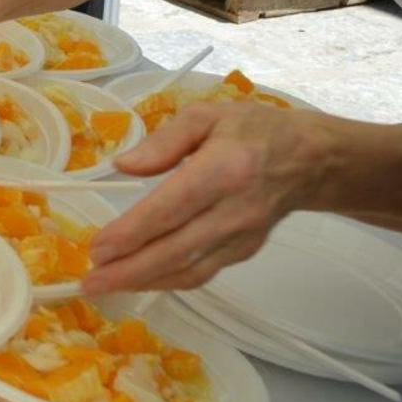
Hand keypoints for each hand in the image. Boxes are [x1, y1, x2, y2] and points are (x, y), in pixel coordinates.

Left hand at [82, 102, 332, 293]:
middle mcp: (233, 210)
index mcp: (222, 170)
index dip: (132, 233)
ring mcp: (242, 237)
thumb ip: (163, 140)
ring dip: (144, 282)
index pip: (171, 208)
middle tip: (90, 282)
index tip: (98, 248)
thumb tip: (123, 165)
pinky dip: (168, 280)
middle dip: (129, 270)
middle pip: (176, 250)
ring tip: (105, 286)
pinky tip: (139, 279)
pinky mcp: (244, 251)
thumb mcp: (206, 115)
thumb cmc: (252, 130)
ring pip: (189, 270)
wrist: (310, 160)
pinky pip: (202, 272)